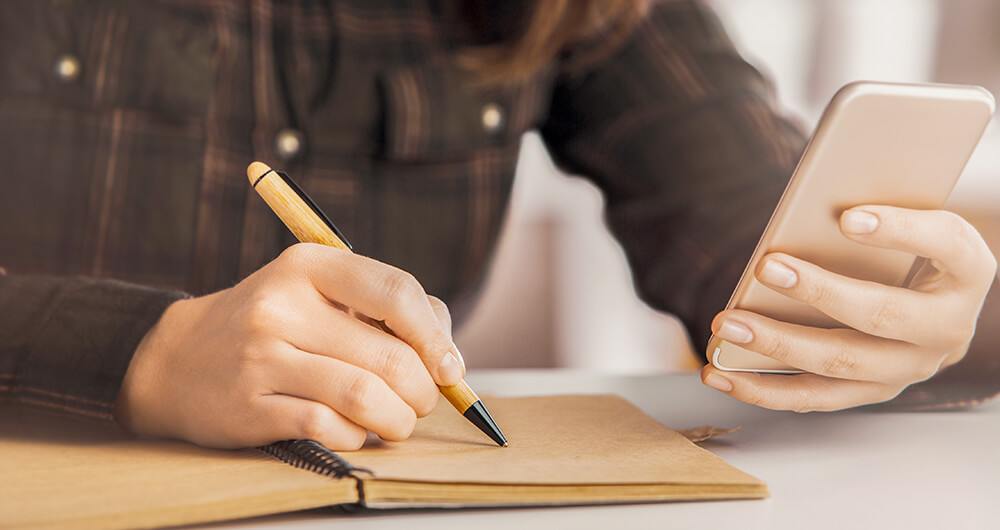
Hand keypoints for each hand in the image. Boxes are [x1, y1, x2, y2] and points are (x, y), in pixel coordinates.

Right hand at [115, 243, 462, 448]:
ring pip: (365, 396)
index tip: (450, 367)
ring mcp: (261, 357)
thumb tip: (448, 358)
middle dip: (424, 390)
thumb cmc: (271, 326)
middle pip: (389, 355)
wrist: (175, 359)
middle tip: (422, 401)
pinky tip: (353, 430)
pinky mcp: (248, 407)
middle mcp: (282, 305)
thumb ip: (384, 311)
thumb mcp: (317, 293)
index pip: (396, 291)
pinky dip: (356, 436)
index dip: (436, 336)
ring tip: (397, 421)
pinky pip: (329, 428)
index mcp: (308, 265)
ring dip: (398, 419)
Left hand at [701, 205, 996, 410]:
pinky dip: (761, 388)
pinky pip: (813, 397)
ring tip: (725, 325)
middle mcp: (946, 328)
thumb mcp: (911, 219)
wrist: (937, 299)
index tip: (848, 218)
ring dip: (775, 345)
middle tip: (767, 267)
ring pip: (839, 363)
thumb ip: (874, 214)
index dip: (899, 231)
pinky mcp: (871, 391)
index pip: (944, 244)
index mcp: (968, 271)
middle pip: (880, 314)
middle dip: (818, 291)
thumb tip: (808, 212)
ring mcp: (909, 368)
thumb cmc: (912, 247)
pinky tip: (719, 372)